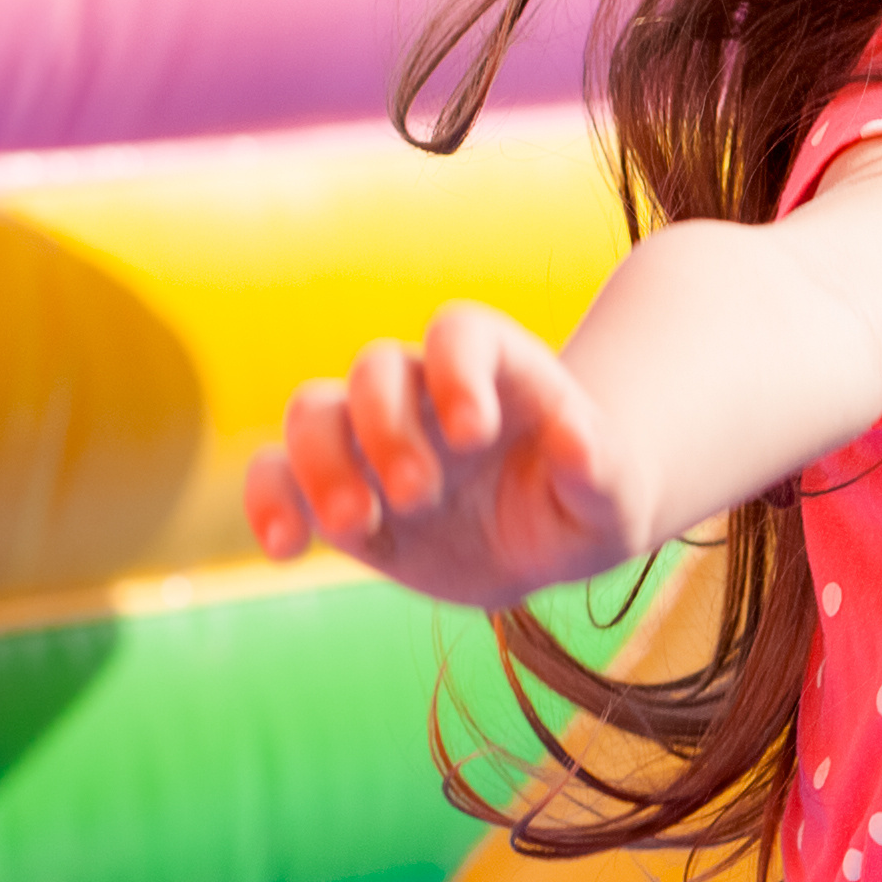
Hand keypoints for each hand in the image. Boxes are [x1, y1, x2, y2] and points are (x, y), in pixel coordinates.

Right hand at [244, 299, 645, 607]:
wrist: (547, 536)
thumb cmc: (587, 502)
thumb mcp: (613, 493)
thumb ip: (599, 465)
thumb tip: (578, 440)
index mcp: (495, 370)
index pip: (460, 334)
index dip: (457, 370)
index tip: (474, 432)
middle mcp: (422, 391)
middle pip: (376, 369)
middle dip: (386, 428)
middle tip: (420, 495)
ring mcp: (370, 437)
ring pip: (314, 414)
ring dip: (320, 465)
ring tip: (355, 527)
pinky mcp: (334, 489)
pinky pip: (276, 475)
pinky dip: (268, 502)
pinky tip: (283, 547)